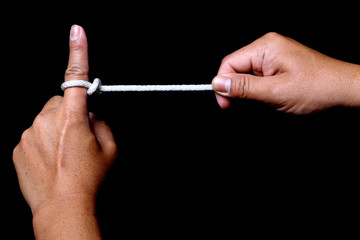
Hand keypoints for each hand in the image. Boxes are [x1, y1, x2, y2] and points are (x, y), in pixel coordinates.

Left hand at [13, 25, 116, 238]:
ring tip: (65, 152)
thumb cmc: (89, 179)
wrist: (63, 206)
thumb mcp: (110, 149)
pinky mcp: (18, 146)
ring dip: (56, 128)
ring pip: (46, 118)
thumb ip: (102, 122)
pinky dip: (43, 140)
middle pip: (60, 102)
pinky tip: (52, 159)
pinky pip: (34, 132)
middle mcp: (47, 120)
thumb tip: (91, 113)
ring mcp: (29, 133)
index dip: (78, 52)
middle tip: (78, 136)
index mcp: (72, 118)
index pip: (76, 77)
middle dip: (70, 112)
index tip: (76, 31)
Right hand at [212, 32, 359, 113]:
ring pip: (247, 76)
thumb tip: (218, 83)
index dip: (224, 85)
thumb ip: (243, 88)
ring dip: (251, 92)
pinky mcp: (279, 65)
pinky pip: (259, 78)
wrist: (345, 90)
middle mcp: (268, 47)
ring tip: (267, 101)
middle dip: (239, 90)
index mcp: (265, 47)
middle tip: (247, 107)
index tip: (226, 104)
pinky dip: (260, 91)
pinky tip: (271, 98)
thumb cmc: (317, 88)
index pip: (229, 63)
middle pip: (237, 69)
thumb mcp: (275, 92)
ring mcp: (274, 56)